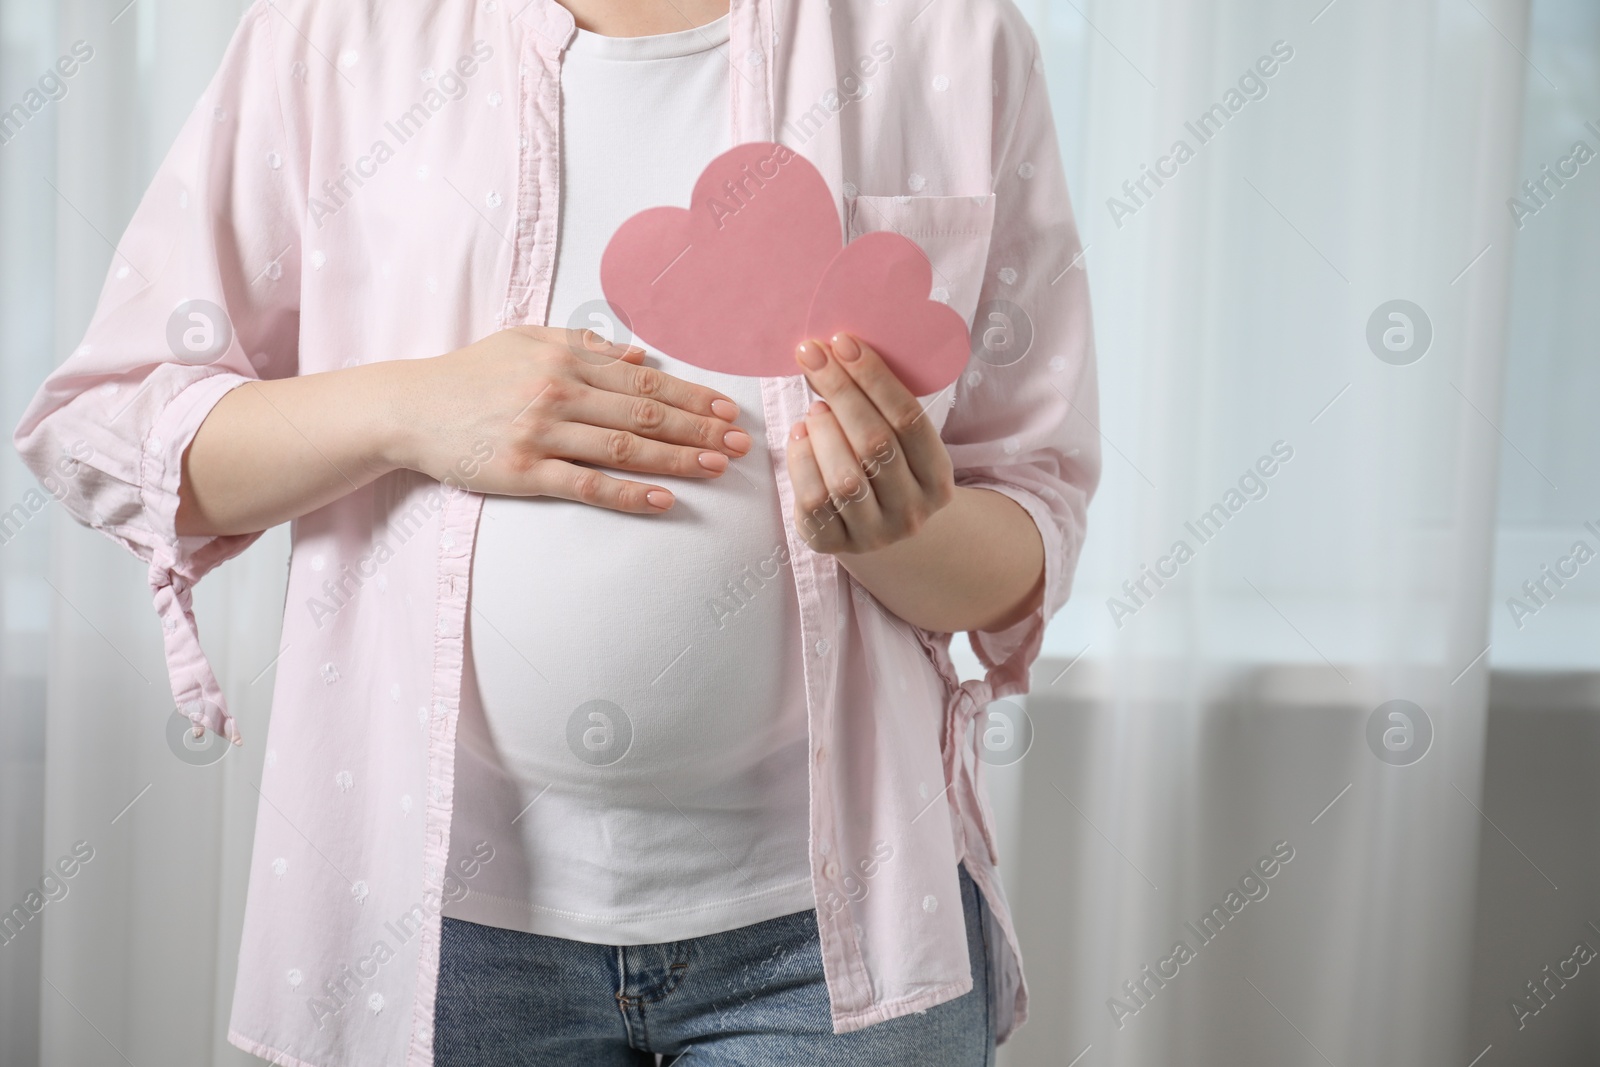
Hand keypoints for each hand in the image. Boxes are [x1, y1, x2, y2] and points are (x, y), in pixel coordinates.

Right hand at [390, 326, 751, 512]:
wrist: (410, 407)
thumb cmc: (470, 374)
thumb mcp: (525, 340)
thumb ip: (584, 344)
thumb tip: (639, 355)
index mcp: (566, 358)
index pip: (645, 380)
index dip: (693, 396)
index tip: (728, 410)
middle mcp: (560, 392)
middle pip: (646, 412)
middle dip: (700, 428)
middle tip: (740, 443)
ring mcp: (543, 433)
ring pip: (625, 447)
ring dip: (678, 458)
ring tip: (717, 467)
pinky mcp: (524, 471)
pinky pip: (587, 485)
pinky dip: (629, 494)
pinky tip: (663, 501)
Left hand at [786, 333, 955, 552]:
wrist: (880, 528)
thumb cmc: (889, 469)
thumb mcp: (902, 443)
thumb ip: (884, 406)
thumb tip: (839, 350)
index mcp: (939, 480)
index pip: (910, 420)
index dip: (875, 378)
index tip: (844, 343)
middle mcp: (912, 512)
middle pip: (875, 443)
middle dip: (840, 390)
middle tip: (814, 356)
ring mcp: (874, 533)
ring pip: (844, 476)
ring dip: (823, 429)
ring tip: (815, 407)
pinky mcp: (834, 544)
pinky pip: (813, 499)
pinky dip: (801, 458)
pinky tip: (801, 434)